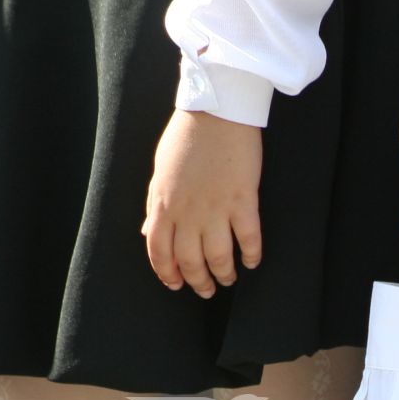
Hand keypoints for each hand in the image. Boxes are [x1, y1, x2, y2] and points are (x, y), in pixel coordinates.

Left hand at [144, 110, 263, 297]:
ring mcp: (216, 207)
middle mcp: (187, 212)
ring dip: (223, 274)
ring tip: (228, 280)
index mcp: (162, 204)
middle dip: (197, 281)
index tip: (176, 284)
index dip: (167, 273)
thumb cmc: (186, 136)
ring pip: (218, 256)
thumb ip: (155, 204)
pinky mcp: (243, 199)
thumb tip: (147, 231)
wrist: (216, 110)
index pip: (159, 251)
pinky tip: (251, 261)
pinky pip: (248, 238)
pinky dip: (251, 254)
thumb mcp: (160, 171)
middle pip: (189, 261)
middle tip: (206, 290)